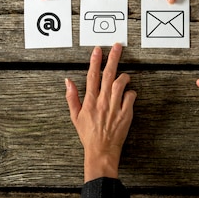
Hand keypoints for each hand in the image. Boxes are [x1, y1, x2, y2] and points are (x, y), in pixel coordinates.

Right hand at [65, 44, 136, 181]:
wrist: (101, 151)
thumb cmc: (88, 134)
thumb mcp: (75, 116)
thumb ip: (72, 97)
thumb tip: (67, 81)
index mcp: (90, 101)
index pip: (92, 76)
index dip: (95, 61)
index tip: (98, 49)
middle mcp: (102, 102)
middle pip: (108, 75)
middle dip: (112, 58)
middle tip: (117, 46)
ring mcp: (115, 107)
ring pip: (121, 84)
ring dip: (124, 76)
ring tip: (124, 75)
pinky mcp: (126, 113)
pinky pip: (131, 97)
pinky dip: (131, 92)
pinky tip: (128, 94)